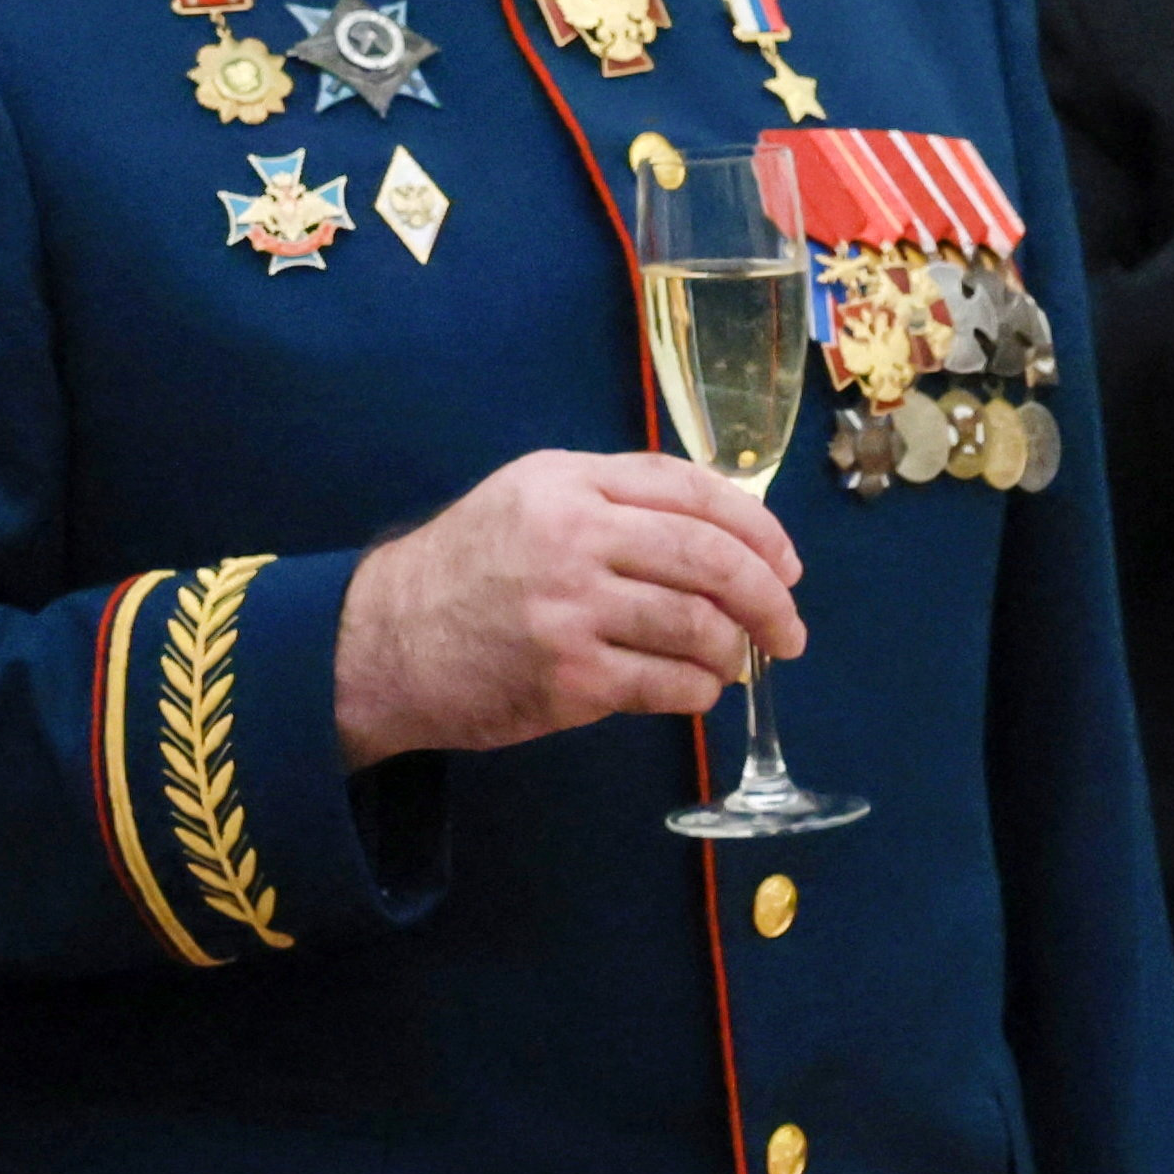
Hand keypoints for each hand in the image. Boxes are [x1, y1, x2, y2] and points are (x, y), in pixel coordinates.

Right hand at [332, 446, 807, 764]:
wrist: (384, 643)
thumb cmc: (467, 571)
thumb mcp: (529, 498)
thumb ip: (614, 500)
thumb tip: (723, 529)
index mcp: (570, 482)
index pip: (693, 491)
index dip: (758, 528)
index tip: (787, 563)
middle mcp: (573, 536)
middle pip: (711, 558)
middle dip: (770, 598)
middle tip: (789, 628)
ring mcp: (570, 609)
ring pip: (697, 626)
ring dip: (733, 652)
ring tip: (732, 663)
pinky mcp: (567, 678)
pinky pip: (666, 685)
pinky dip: (698, 691)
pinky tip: (695, 690)